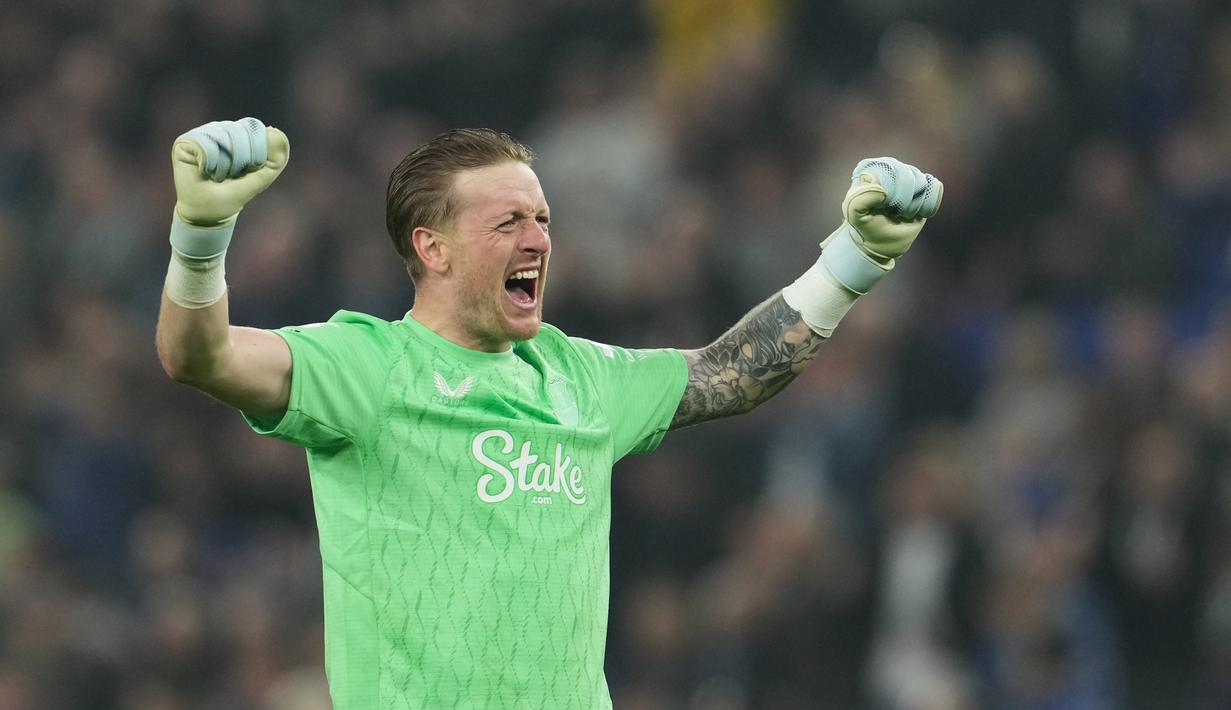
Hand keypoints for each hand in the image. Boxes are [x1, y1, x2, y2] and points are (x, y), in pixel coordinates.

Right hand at [172, 118, 289, 226]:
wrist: (206, 213)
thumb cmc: (232, 196)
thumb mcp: (260, 180)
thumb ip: (274, 160)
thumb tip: (277, 132)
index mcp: (240, 137)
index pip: (254, 130)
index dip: (255, 153)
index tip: (246, 172)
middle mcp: (221, 131)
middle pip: (238, 132)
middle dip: (240, 160)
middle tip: (230, 175)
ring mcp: (203, 134)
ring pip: (222, 137)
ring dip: (224, 164)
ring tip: (217, 174)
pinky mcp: (185, 141)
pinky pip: (205, 144)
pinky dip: (209, 162)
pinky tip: (204, 170)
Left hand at [817, 157, 941, 293]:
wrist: (882, 242)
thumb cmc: (867, 226)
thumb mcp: (855, 216)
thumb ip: (860, 199)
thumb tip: (883, 190)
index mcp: (871, 170)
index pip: (886, 170)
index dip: (887, 191)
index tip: (881, 206)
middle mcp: (891, 168)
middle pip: (906, 174)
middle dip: (901, 200)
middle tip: (893, 213)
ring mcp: (908, 176)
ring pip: (920, 181)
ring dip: (913, 204)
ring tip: (902, 213)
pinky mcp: (923, 187)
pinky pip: (933, 188)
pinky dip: (926, 204)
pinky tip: (915, 212)